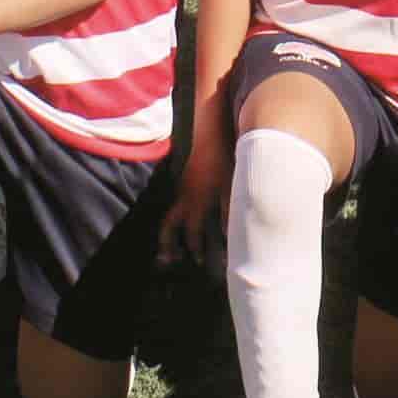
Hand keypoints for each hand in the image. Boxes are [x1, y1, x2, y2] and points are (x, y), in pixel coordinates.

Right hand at [160, 141, 228, 266]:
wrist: (208, 135)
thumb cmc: (221, 160)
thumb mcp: (229, 187)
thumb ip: (228, 211)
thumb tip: (230, 233)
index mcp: (195, 202)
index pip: (192, 232)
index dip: (197, 248)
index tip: (200, 261)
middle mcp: (184, 198)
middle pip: (169, 226)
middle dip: (167, 244)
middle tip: (169, 260)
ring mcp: (180, 189)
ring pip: (170, 216)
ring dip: (170, 232)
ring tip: (172, 245)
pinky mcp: (183, 181)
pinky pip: (175, 205)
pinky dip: (177, 217)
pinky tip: (185, 221)